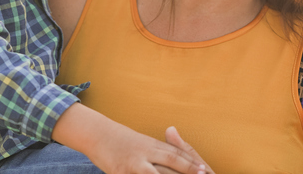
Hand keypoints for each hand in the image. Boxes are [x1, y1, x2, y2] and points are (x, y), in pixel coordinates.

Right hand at [53, 104, 205, 173]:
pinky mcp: (121, 173)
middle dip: (188, 172)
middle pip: (171, 164)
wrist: (95, 133)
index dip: (193, 163)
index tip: (207, 171)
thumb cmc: (119, 138)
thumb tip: (175, 138)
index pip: (176, 154)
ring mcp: (133, 164)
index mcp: (151, 144)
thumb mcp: (140, 140)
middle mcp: (145, 152)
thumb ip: (158, 146)